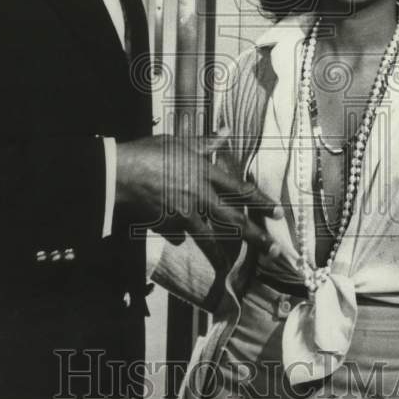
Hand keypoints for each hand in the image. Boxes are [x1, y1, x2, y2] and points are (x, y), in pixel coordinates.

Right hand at [116, 136, 282, 269]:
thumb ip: (206, 143)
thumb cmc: (149, 152)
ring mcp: (183, 213)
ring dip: (221, 254)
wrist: (120, 173)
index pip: (241, 190)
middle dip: (256, 237)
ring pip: (208, 237)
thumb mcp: (180, 142)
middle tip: (274, 250)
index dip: (261, 202)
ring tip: (230, 267)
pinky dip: (179, 235)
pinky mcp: (167, 225)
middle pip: (233, 220)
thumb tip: (226, 131)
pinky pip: (178, 235)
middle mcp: (199, 195)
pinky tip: (178, 236)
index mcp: (205, 173)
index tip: (278, 213)